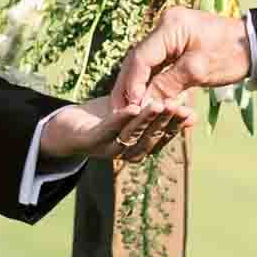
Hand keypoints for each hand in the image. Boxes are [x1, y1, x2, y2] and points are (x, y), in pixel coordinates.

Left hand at [38, 90, 190, 166]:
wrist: (65, 127)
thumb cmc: (104, 118)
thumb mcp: (134, 112)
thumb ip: (158, 111)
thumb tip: (191, 111)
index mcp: (139, 146)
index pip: (162, 137)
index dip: (176, 126)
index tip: (191, 113)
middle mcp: (126, 152)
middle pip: (149, 137)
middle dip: (164, 122)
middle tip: (178, 106)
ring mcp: (106, 148)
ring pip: (131, 135)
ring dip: (145, 120)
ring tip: (159, 104)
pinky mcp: (88, 142)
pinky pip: (106, 131)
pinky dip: (119, 120)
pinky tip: (131, 108)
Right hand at [112, 7, 253, 114]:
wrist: (254, 44)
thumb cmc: (231, 54)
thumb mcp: (198, 72)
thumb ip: (167, 86)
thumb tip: (142, 104)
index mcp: (170, 26)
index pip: (140, 57)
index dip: (132, 84)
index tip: (128, 108)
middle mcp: (164, 26)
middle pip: (137, 60)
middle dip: (128, 87)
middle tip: (119, 112)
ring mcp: (167, 34)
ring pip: (143, 64)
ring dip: (137, 86)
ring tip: (128, 110)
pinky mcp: (173, 43)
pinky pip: (155, 64)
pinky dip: (150, 82)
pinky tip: (144, 100)